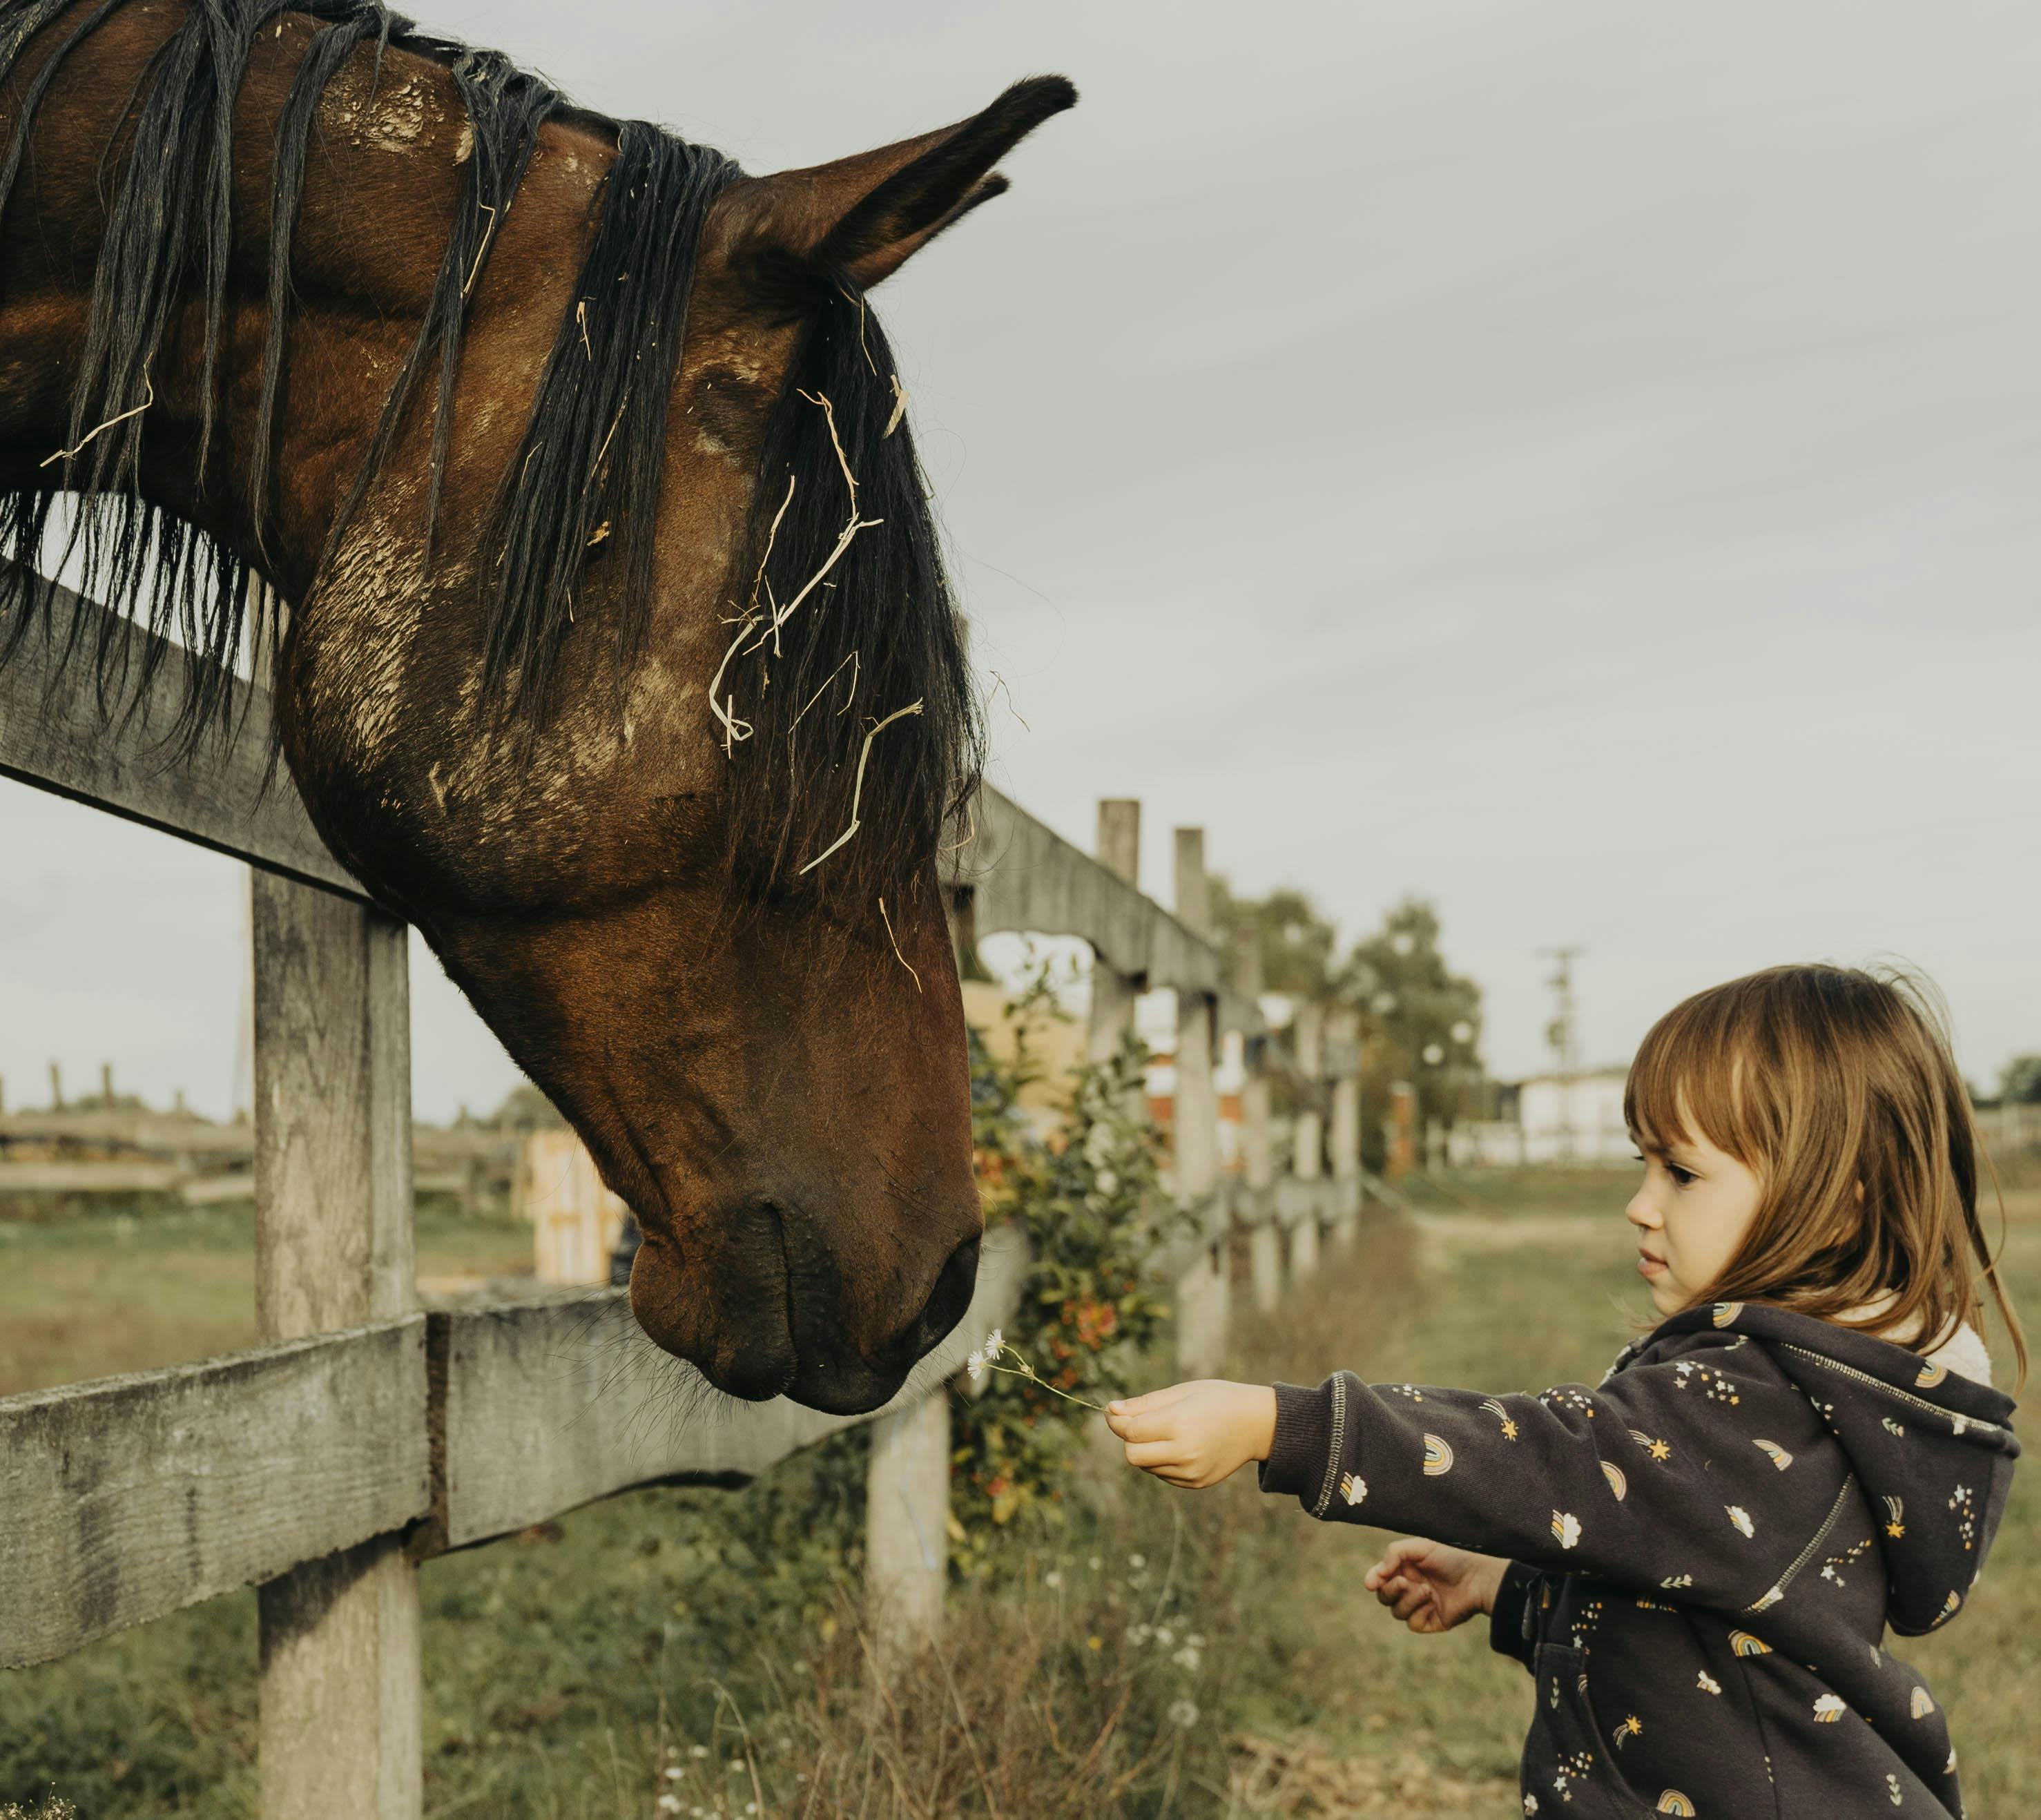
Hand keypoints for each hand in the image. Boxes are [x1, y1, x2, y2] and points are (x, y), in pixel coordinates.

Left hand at [1104, 1380, 1276, 1488]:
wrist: (1257, 1424)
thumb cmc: (1218, 1399)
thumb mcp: (1181, 1392)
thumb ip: (1144, 1404)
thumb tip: (1111, 1410)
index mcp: (1180, 1424)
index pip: (1131, 1431)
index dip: (1116, 1421)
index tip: (1113, 1411)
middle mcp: (1185, 1453)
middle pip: (1133, 1455)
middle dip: (1129, 1439)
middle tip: (1140, 1422)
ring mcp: (1191, 1473)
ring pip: (1147, 1467)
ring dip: (1146, 1450)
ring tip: (1166, 1431)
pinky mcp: (1196, 1484)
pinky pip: (1163, 1475)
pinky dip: (1161, 1461)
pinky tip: (1179, 1445)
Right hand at [1363, 1538, 1506, 1634]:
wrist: (1477, 1578)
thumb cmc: (1450, 1557)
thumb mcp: (1420, 1547)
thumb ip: (1394, 1554)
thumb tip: (1377, 1574)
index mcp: (1405, 1569)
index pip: (1379, 1578)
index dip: (1372, 1580)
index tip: (1371, 1582)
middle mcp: (1410, 1588)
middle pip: (1384, 1597)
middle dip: (1390, 1590)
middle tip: (1404, 1582)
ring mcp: (1419, 1607)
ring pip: (1397, 1612)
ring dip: (1408, 1601)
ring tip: (1427, 1590)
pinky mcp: (1430, 1622)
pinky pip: (1413, 1623)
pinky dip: (1419, 1612)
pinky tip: (1433, 1602)